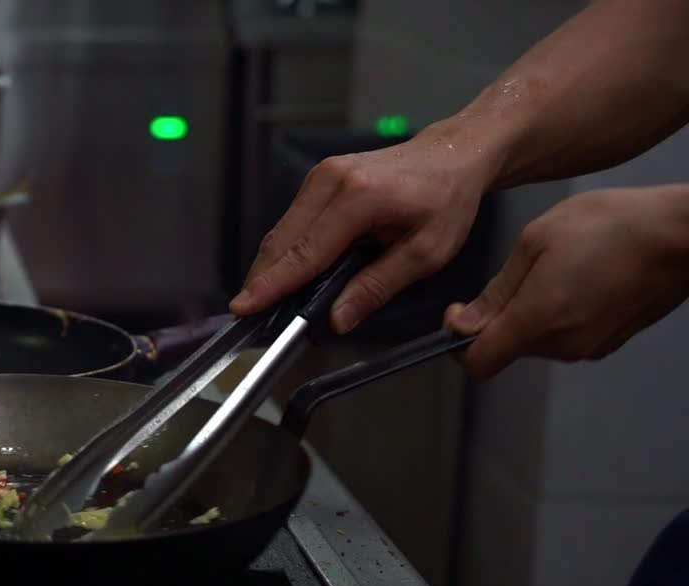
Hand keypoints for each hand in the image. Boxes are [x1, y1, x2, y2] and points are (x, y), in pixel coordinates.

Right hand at [230, 127, 491, 332]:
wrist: (454, 152)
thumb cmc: (447, 199)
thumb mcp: (427, 252)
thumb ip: (378, 286)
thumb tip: (337, 319)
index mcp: (361, 196)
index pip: (307, 251)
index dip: (273, 284)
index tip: (244, 306)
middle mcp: (332, 179)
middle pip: (282, 241)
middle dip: (263, 280)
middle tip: (252, 316)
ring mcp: (321, 175)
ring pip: (282, 231)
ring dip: (272, 267)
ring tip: (266, 301)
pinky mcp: (319, 179)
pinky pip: (292, 221)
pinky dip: (286, 251)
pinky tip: (287, 275)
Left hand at [445, 186, 688, 377]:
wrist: (682, 233)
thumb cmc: (611, 225)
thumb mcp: (537, 242)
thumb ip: (496, 291)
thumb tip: (462, 325)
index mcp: (539, 321)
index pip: (479, 363)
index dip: (460, 342)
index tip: (460, 311)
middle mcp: (564, 345)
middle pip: (507, 349)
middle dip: (499, 319)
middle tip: (520, 273)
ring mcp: (592, 347)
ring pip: (537, 342)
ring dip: (531, 314)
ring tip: (556, 268)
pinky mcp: (612, 341)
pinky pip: (567, 336)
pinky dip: (560, 315)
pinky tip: (579, 278)